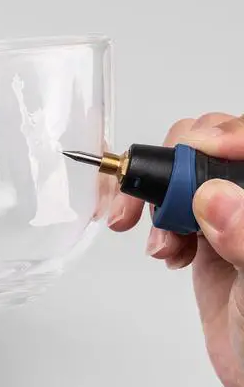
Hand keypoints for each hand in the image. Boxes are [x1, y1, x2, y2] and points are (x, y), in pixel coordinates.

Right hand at [108, 113, 243, 386]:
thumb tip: (215, 197)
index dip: (223, 138)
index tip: (192, 154)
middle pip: (210, 150)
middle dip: (174, 169)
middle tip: (159, 202)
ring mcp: (232, 217)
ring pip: (184, 176)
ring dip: (158, 200)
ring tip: (161, 238)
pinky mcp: (208, 235)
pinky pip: (173, 208)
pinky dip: (155, 220)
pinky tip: (166, 247)